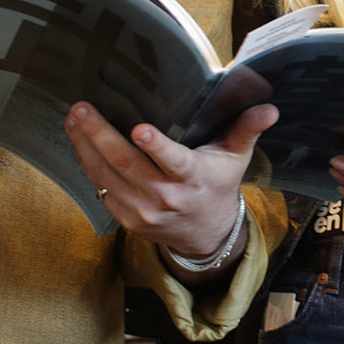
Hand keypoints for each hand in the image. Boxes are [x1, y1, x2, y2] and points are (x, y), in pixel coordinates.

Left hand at [64, 100, 277, 257]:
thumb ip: (247, 129)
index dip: (156, 147)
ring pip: (105, 176)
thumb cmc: (217, 185)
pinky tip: (80, 142)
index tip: (139, 129)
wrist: (205, 235)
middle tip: (82, 108)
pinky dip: (87, 165)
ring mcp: (142, 210)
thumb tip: (270, 108)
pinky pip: (101, 188)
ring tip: (73, 118)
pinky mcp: (126, 219)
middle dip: (99, 134)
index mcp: (193, 178)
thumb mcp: (236, 158)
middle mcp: (165, 196)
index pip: (173, 162)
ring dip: (84, 146)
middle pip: (125, 164)